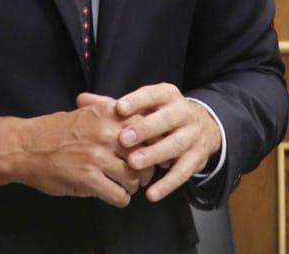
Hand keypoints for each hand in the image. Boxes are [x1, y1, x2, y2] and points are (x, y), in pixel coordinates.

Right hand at [0, 98, 150, 207]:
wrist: (25, 147)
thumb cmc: (56, 130)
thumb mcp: (86, 111)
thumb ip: (112, 112)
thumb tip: (140, 116)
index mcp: (109, 113)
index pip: (147, 127)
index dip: (152, 142)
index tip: (150, 151)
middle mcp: (107, 132)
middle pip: (146, 154)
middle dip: (145, 167)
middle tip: (138, 173)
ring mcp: (98, 156)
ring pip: (134, 178)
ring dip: (132, 186)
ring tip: (124, 185)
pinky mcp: (89, 179)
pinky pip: (119, 196)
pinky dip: (120, 199)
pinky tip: (113, 195)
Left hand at [112, 83, 221, 202]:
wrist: (205, 127)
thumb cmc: (163, 116)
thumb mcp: (148, 104)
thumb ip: (118, 105)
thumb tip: (83, 100)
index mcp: (168, 96)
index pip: (153, 95)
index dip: (137, 101)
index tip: (119, 108)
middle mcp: (184, 113)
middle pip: (166, 119)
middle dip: (145, 129)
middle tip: (123, 139)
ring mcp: (193, 136)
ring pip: (175, 145)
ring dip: (154, 155)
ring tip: (133, 164)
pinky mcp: (197, 158)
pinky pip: (183, 172)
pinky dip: (167, 184)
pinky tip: (151, 193)